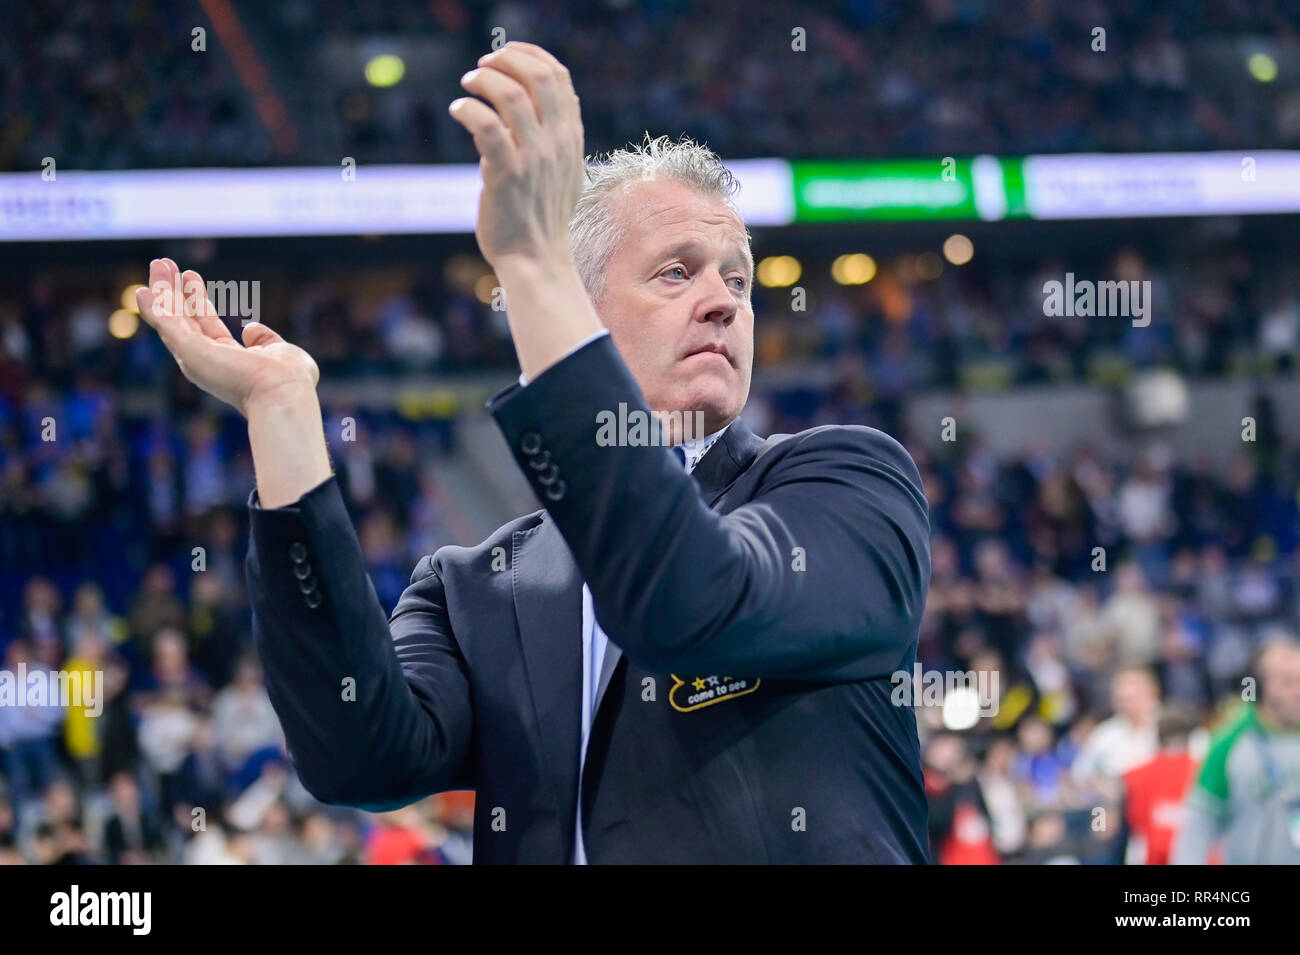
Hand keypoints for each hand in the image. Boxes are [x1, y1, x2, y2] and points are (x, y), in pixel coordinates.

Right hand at [137, 258, 318, 417]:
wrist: (283, 394)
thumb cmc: (289, 381)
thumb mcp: (281, 351)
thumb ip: (266, 339)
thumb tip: (251, 328)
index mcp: (227, 359)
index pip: (205, 324)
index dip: (197, 299)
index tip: (190, 276)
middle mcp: (207, 360)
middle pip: (182, 319)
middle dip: (171, 292)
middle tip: (163, 264)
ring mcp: (196, 358)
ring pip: (171, 319)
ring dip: (162, 291)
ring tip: (158, 264)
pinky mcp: (190, 352)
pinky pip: (166, 326)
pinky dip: (153, 308)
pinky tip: (143, 292)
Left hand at [448, 42, 584, 268]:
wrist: (535, 259)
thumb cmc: (541, 217)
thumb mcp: (563, 172)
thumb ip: (557, 137)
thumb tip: (539, 101)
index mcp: (571, 138)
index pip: (559, 76)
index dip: (528, 55)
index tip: (504, 58)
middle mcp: (557, 143)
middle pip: (538, 76)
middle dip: (505, 60)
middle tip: (481, 69)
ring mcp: (534, 158)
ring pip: (509, 94)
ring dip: (482, 80)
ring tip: (467, 87)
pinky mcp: (506, 174)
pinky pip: (486, 125)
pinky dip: (467, 108)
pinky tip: (458, 110)